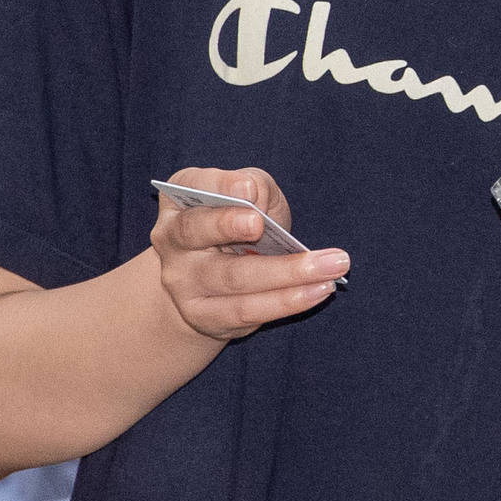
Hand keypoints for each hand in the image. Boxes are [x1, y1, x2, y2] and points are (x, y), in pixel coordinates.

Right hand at [147, 165, 349, 342]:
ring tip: (330, 267)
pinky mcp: (205, 315)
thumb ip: (256, 187)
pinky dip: (286, 301)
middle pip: (197, 232)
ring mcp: (183, 281)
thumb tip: (255, 194)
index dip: (219, 186)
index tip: (248, 188)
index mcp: (180, 200)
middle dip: (230, 226)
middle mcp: (171, 239)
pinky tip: (319, 290)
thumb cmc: (237, 227)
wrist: (211, 284)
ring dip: (285, 273)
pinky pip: (247, 310)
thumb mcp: (250, 197)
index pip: (192, 185)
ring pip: (233, 278)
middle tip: (262, 224)